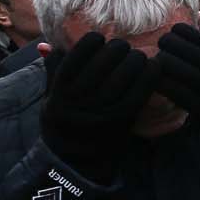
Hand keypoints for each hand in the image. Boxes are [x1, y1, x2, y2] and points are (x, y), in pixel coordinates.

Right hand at [40, 33, 155, 179]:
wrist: (74, 160)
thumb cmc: (63, 120)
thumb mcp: (50, 96)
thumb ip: (51, 70)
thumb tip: (46, 44)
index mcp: (60, 89)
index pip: (78, 54)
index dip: (92, 41)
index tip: (99, 39)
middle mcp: (79, 98)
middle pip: (105, 60)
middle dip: (117, 48)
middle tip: (123, 47)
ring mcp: (101, 109)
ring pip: (125, 73)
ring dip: (136, 59)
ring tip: (138, 57)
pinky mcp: (122, 118)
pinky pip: (141, 90)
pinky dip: (150, 74)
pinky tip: (153, 66)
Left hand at [155, 23, 199, 148]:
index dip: (189, 33)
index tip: (175, 29)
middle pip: (195, 55)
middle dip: (174, 44)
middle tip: (162, 41)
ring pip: (186, 73)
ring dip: (167, 63)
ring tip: (155, 58)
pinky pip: (182, 95)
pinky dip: (166, 86)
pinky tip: (156, 80)